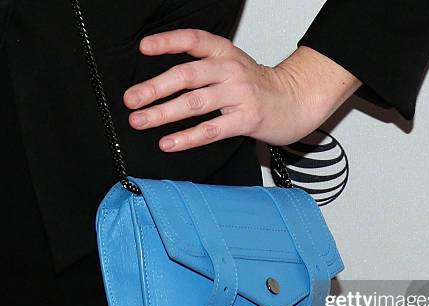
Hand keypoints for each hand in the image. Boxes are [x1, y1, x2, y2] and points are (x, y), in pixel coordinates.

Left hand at [123, 29, 360, 151]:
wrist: (297, 101)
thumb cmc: (259, 87)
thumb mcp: (233, 66)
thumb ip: (203, 68)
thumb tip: (161, 83)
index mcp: (225, 53)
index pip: (194, 40)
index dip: (168, 42)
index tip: (144, 48)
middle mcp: (230, 70)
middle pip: (187, 74)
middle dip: (155, 87)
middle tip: (131, 99)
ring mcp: (239, 95)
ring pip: (195, 102)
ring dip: (163, 113)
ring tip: (140, 121)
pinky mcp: (246, 119)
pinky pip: (211, 129)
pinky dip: (187, 137)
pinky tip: (169, 143)